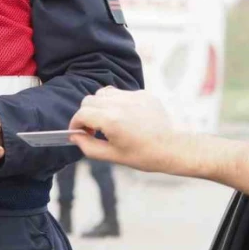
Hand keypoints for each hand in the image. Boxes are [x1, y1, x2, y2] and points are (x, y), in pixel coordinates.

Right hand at [69, 87, 189, 174]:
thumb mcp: (113, 156)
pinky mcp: (142, 94)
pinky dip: (116, 103)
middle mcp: (120, 104)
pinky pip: (120, 93)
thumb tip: (75, 137)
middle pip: (89, 100)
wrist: (173, 148)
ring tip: (108, 121)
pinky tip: (125, 117)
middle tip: (93, 129)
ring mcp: (132, 96)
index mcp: (111, 120)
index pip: (82, 114)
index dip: (75, 123)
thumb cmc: (144, 155)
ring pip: (103, 93)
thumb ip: (89, 146)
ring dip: (99, 106)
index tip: (78, 132)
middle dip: (86, 114)